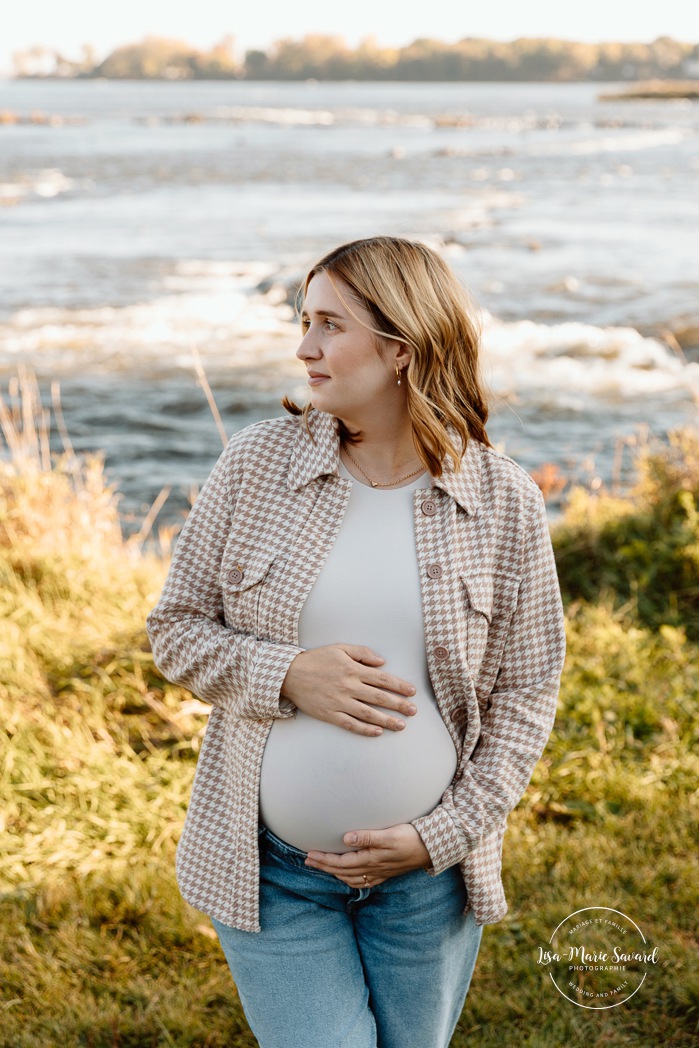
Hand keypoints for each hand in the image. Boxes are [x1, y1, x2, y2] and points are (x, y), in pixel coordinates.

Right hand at [280, 643, 416, 735]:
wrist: (289, 674)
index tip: (412, 692)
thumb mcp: (339, 648)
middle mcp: (348, 686)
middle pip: (379, 698)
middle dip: (399, 705)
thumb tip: (382, 662)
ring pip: (368, 713)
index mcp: (352, 669)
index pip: (382, 679)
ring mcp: (339, 702)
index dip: (399, 686)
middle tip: (414, 711)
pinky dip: (365, 729)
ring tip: (401, 725)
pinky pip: (351, 724)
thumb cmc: (316, 659)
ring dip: (387, 720)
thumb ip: (362, 653)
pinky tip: (377, 732)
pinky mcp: (330, 714)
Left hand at [304, 824, 430, 886]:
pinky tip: (348, 875)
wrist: (431, 848)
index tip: (309, 855)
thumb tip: (345, 839)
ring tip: (324, 866)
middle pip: (343, 872)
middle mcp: (373, 869)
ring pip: (351, 878)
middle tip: (308, 861)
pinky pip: (363, 881)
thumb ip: (367, 837)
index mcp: (371, 860)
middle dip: (324, 866)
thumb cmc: (410, 838)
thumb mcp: (388, 835)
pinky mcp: (386, 872)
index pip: (341, 863)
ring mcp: (380, 873)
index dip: (324, 860)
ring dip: (335, 873)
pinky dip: (350, 879)